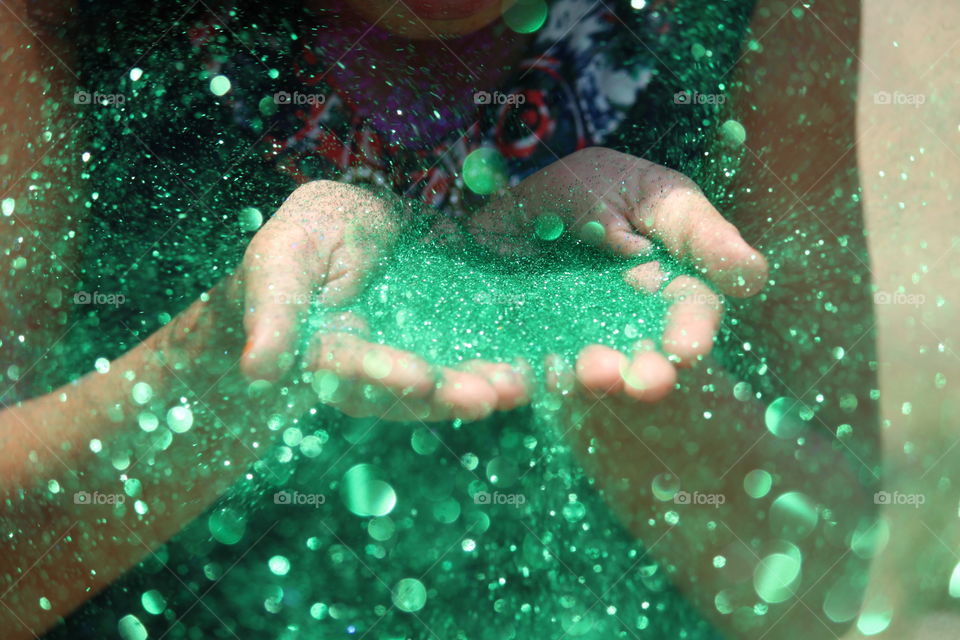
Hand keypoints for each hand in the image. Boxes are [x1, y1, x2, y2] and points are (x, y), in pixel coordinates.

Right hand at [238, 180, 528, 420]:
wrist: (344, 235)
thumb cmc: (303, 241)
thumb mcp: (283, 257)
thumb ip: (272, 310)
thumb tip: (258, 369)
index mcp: (328, 351)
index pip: (352, 368)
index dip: (383, 374)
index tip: (418, 378)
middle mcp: (377, 368)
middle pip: (411, 391)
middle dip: (450, 393)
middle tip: (489, 396)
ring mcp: (418, 356)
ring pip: (450, 383)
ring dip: (485, 388)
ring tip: (521, 386)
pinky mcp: (452, 339)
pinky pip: (479, 357)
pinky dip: (506, 364)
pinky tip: (540, 367)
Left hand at [467, 147, 767, 399]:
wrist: (509, 207)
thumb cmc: (593, 190)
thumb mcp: (649, 193)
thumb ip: (696, 231)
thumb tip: (752, 274)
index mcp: (666, 288)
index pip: (689, 314)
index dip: (691, 331)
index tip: (686, 350)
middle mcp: (624, 326)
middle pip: (643, 357)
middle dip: (647, 372)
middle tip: (645, 382)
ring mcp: (571, 342)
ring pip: (588, 370)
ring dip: (594, 377)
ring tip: (592, 373)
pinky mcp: (523, 352)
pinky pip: (525, 372)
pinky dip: (528, 378)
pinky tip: (529, 377)